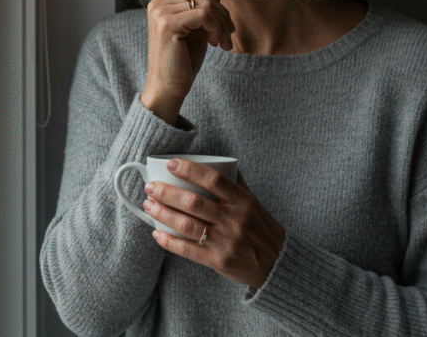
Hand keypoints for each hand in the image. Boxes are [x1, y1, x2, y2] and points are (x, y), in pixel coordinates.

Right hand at [140, 0, 234, 123]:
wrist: (168, 88)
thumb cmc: (183, 60)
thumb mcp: (196, 28)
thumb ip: (203, 7)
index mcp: (162, 2)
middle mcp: (158, 3)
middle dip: (223, 11)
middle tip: (227, 33)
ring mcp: (161, 13)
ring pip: (207, 2)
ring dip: (222, 23)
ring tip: (222, 42)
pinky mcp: (168, 25)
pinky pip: (204, 14)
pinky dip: (217, 28)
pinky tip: (216, 44)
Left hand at [142, 160, 284, 289]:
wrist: (277, 263)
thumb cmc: (262, 228)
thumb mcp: (253, 202)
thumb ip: (235, 183)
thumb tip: (216, 163)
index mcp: (242, 200)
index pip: (213, 179)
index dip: (189, 169)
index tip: (170, 163)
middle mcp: (233, 220)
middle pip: (194, 203)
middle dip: (167, 193)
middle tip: (150, 187)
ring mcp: (225, 241)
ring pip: (186, 225)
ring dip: (163, 214)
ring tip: (149, 206)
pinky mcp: (217, 261)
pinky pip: (187, 250)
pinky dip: (168, 241)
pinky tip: (156, 233)